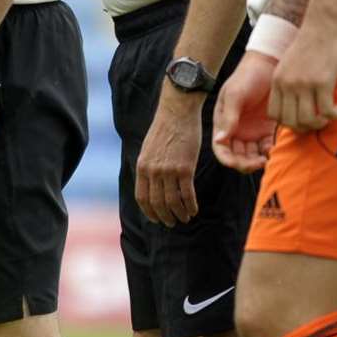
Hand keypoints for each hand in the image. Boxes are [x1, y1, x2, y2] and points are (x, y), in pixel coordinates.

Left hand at [135, 88, 201, 226]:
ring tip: (185, 218)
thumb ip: (149, 167)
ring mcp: (168, 170)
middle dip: (165, 217)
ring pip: (173, 202)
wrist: (177, 112)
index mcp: (142, 166)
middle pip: (157, 203)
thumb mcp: (149, 149)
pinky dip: (191, 206)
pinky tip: (194, 210)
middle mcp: (153, 171)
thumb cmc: (165, 129)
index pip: (142, 198)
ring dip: (179, 214)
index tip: (156, 219)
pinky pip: (187, 194)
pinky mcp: (185, 168)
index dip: (149, 212)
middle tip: (172, 223)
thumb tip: (151, 183)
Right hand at [213, 51, 278, 172]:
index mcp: (223, 124)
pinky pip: (269, 147)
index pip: (221, 149)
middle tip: (259, 161)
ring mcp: (253, 131)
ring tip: (269, 155)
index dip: (229, 160)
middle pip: (238, 157)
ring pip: (254, 155)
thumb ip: (228, 117)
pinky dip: (271, 151)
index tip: (241, 163)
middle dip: (246, 163)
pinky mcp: (269, 129)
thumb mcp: (234, 94)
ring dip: (259, 160)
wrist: (269, 64)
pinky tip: (275, 147)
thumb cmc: (247, 76)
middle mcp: (237, 131)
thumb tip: (220, 140)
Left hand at [270, 16, 336, 132]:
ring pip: (307, 120)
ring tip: (330, 115)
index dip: (289, 123)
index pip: (274, 115)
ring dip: (321, 123)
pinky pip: (326, 111)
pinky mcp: (322, 81)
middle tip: (319, 121)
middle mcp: (287, 84)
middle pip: (289, 122)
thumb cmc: (312, 43)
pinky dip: (334, 115)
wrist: (324, 22)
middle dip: (305, 128)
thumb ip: (290, 82)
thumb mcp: (291, 64)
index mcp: (277, 80)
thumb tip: (297, 105)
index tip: (303, 119)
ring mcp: (303, 84)